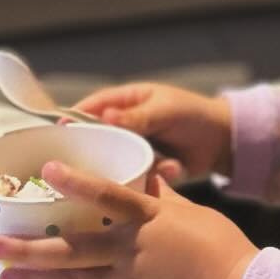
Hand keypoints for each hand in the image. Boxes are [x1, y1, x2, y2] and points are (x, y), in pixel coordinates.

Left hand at [0, 163, 257, 278]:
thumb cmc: (218, 241)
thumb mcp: (189, 209)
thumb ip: (161, 194)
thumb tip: (146, 172)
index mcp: (147, 217)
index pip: (107, 194)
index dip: (77, 183)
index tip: (48, 171)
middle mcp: (131, 249)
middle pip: (74, 249)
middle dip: (31, 249)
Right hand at [69, 82, 232, 185]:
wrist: (225, 140)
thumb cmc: (193, 114)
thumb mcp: (165, 110)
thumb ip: (137, 117)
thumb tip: (105, 116)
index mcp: (127, 102)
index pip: (92, 107)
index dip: (72, 120)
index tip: (54, 135)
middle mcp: (126, 126)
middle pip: (96, 139)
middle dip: (89, 154)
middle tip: (75, 170)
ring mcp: (136, 148)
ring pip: (115, 161)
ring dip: (124, 168)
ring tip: (133, 172)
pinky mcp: (147, 169)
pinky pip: (137, 176)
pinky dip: (150, 176)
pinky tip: (168, 171)